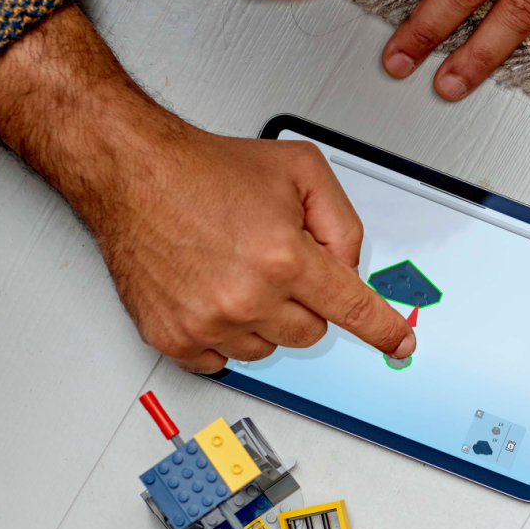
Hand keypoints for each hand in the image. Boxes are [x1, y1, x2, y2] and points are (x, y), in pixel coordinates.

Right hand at [0, 5, 413, 372]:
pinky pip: (223, 360)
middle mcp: (247, 296)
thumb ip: (341, 222)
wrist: (131, 171)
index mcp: (284, 257)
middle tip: (272, 262)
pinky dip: (224, 334)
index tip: (398, 346)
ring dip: (263, 319)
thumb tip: (350, 268)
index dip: (381, 330)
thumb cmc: (205, 168)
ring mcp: (208, 322)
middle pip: (311, 331)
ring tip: (234, 270)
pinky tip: (210, 292)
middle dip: (303, 301)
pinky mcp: (174, 337)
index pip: (351, 308)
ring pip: (268, 349)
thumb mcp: (299, 170)